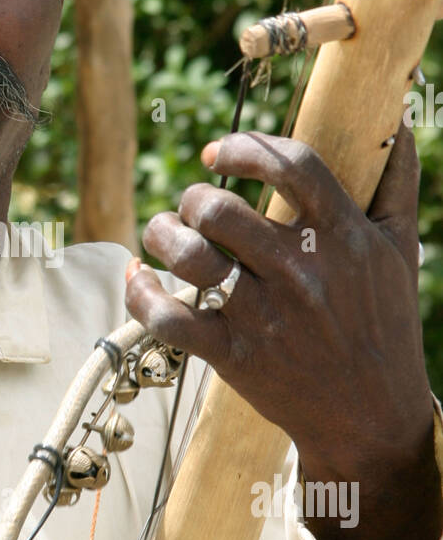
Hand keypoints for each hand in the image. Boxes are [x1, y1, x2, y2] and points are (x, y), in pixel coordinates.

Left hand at [125, 123, 441, 539]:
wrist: (372, 418)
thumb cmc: (384, 324)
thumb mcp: (401, 249)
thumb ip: (397, 182)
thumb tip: (397, 122)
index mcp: (342, 237)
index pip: (289, 166)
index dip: (242, 147)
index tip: (216, 153)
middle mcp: (300, 271)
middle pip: (220, 208)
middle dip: (193, 197)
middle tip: (193, 208)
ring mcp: (264, 315)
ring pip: (188, 255)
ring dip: (161, 233)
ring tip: (163, 233)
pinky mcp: (235, 355)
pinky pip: (169, 317)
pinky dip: (141, 293)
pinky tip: (139, 278)